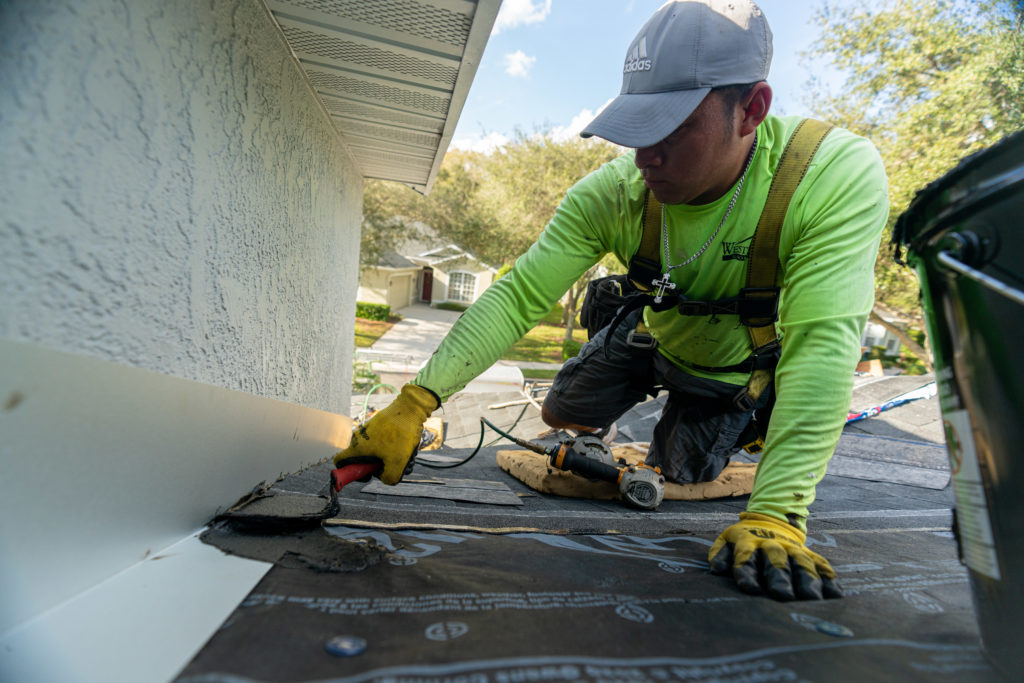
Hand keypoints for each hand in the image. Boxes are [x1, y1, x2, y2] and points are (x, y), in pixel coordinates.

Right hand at [333, 384, 438, 484]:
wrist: (410, 409)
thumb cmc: (401, 435)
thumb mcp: (398, 463)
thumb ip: (388, 478)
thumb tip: (384, 477)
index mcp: (357, 448)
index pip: (339, 463)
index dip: (348, 473)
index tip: (366, 474)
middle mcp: (359, 439)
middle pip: (361, 461)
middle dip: (378, 468)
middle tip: (393, 467)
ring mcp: (368, 433)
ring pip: (375, 453)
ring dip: (389, 459)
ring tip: (406, 458)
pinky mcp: (378, 428)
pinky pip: (382, 444)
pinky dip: (393, 449)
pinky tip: (408, 449)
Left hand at [708, 512, 841, 600]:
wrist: (770, 519)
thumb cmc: (744, 540)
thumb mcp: (727, 540)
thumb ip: (720, 555)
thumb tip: (717, 569)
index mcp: (748, 542)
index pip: (745, 558)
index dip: (746, 572)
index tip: (750, 589)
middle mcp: (772, 545)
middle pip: (776, 561)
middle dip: (779, 578)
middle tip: (782, 596)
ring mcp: (793, 548)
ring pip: (801, 563)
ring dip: (806, 579)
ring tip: (811, 598)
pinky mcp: (809, 553)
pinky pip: (821, 565)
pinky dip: (828, 578)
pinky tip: (834, 594)